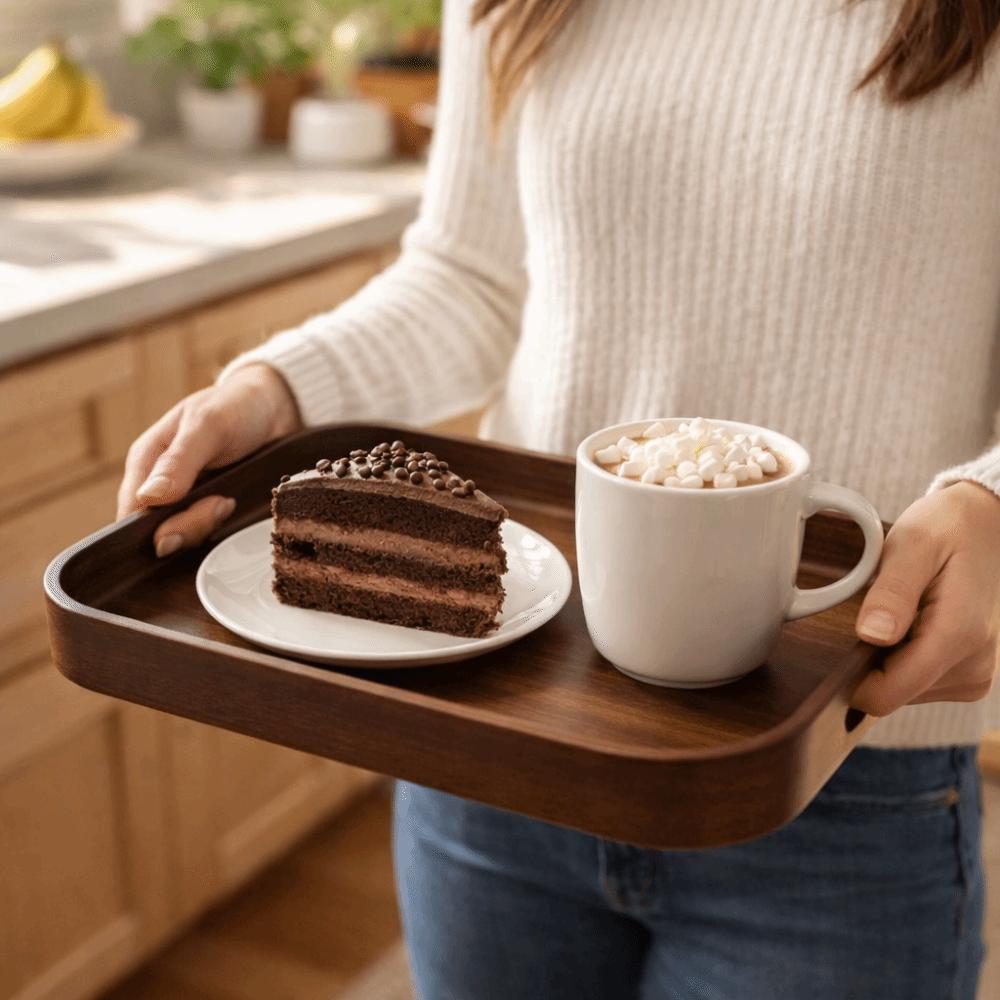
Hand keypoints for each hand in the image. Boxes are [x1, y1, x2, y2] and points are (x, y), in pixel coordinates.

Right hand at [117, 364, 300, 555]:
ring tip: (229, 500)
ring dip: (209, 525)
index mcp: (146, 461)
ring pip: (185, 534)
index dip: (154, 529)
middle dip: (191, 526)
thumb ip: (178, 461)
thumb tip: (147, 498)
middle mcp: (160, 483)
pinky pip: (208, 531)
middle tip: (222, 503)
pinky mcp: (210, 506)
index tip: (187, 524)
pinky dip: (222, 525)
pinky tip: (235, 506)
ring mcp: (186, 497)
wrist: (275, 407)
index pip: (132, 512)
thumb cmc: (236, 406)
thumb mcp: (208, 425)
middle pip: (158, 530)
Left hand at [851, 482, 999, 715]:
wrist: (986, 526)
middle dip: (871, 658)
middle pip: (891, 693)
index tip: (843, 640)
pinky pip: (917, 682)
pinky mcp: (970, 675)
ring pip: (902, 690)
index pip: (887, 694)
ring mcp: (975, 675)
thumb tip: (871, 635)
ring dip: (888, 656)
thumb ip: (892, 592)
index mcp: (958, 637)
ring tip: (903, 611)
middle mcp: (973, 667)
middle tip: (882, 609)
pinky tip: (914, 622)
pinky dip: (904, 656)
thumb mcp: (911, 545)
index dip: (852, 676)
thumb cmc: (947, 529)